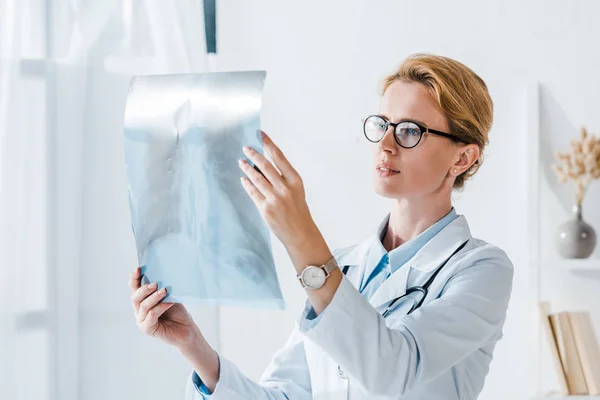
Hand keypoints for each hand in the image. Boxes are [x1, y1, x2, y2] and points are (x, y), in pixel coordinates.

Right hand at [129, 266, 197, 348]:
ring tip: (165, 291)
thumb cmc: (177, 312)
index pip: (134, 288)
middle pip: (135, 297)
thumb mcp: (169, 296)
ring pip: (143, 306)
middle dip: (144, 289)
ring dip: (154, 297)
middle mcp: (139, 310)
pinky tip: (170, 302)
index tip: (138, 268)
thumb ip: (161, 288)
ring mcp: (142, 320)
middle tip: (155, 284)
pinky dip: (160, 307)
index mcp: (142, 300)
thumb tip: (161, 274)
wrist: (186, 329)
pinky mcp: (147, 328)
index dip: (134, 278)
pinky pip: (151, 315)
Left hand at [238, 131, 318, 248]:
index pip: (279, 157)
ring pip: (257, 178)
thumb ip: (283, 177)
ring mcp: (275, 198)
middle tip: (246, 148)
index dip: (268, 144)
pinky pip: (253, 192)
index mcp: (295, 180)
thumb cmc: (298, 209)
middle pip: (265, 165)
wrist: (300, 232)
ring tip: (241, 162)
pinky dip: (247, 184)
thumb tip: (262, 164)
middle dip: (254, 155)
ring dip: (247, 168)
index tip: (260, 134)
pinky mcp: (265, 209)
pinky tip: (243, 179)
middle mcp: (285, 188)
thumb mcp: (296, 189)